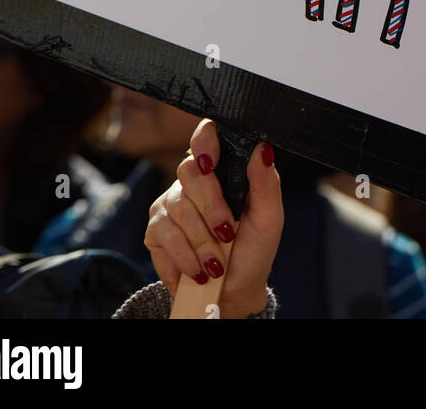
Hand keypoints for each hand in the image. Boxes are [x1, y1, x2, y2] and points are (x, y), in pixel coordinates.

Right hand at [145, 119, 282, 318]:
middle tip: (227, 233)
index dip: (205, 141)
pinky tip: (198, 270)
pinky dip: (185, 256)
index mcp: (224, 168)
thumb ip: (266, 182)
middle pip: (190, 171)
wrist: (232, 291)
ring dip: (202, 242)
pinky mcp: (156, 228)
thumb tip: (262, 148)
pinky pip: (163, 232)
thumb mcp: (269, 218)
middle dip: (211, 208)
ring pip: (178, 206)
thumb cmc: (253, 249)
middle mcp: (194, 179)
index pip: (207, 135)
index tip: (212, 163)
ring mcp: (171, 202)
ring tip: (216, 262)